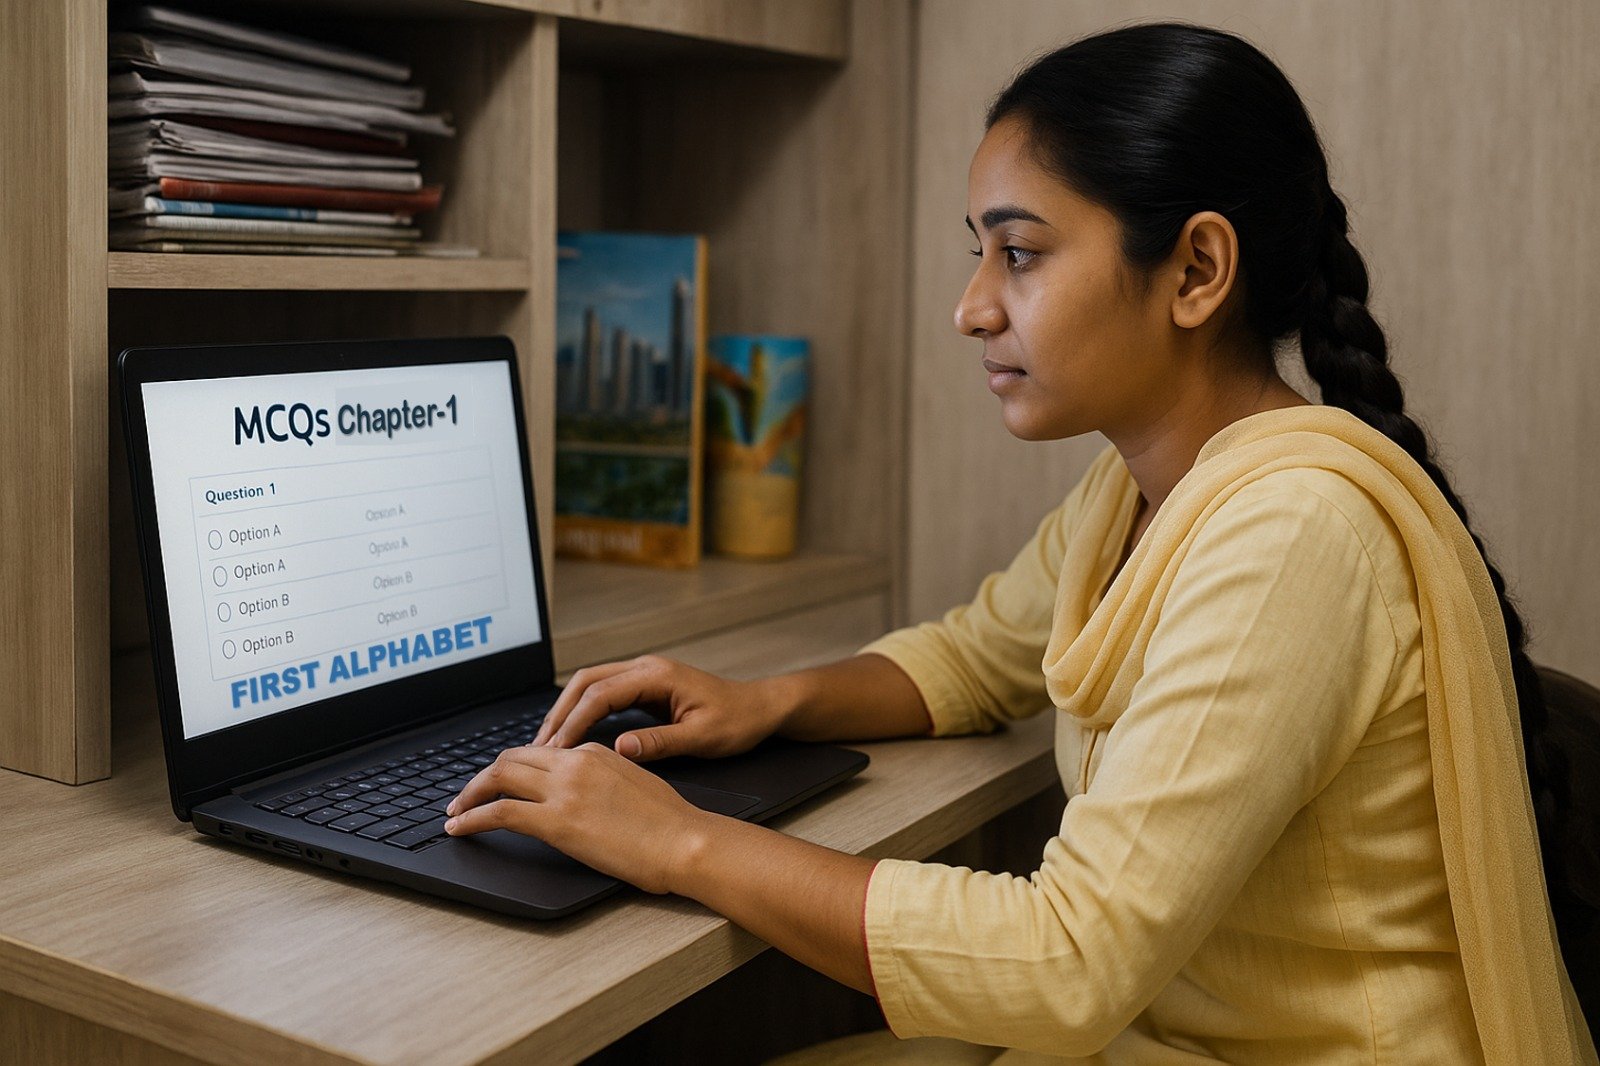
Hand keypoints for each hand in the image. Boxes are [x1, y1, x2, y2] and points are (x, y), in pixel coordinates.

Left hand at [443, 742, 708, 893]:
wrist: (685, 841)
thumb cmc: (673, 824)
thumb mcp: (638, 785)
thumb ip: (607, 779)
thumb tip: (589, 795)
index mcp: (596, 752)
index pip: (542, 752)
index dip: (516, 769)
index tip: (504, 784)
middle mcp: (575, 762)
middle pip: (512, 758)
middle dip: (484, 775)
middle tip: (469, 794)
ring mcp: (564, 789)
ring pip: (498, 777)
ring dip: (470, 794)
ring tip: (455, 811)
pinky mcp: (556, 820)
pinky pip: (498, 812)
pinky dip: (471, 818)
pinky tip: (459, 828)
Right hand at [530, 654, 787, 761]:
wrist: (761, 707)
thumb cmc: (738, 721)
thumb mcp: (703, 738)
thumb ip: (661, 742)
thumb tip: (619, 748)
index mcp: (657, 675)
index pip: (600, 694)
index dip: (573, 722)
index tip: (555, 750)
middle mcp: (646, 668)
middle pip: (585, 682)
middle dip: (559, 714)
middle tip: (538, 748)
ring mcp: (644, 674)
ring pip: (590, 685)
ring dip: (567, 711)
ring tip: (547, 744)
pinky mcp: (645, 686)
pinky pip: (603, 693)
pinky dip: (583, 712)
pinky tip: (572, 736)